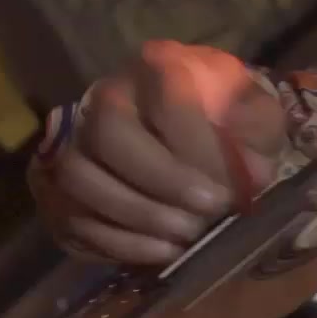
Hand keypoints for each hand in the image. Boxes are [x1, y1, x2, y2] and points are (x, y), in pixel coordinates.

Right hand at [31, 42, 287, 264]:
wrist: (194, 135)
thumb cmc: (228, 123)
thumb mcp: (256, 116)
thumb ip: (258, 134)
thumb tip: (250, 174)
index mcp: (158, 66)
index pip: (165, 100)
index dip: (196, 148)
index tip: (228, 189)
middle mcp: (104, 97)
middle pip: (108, 134)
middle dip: (162, 182)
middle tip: (206, 214)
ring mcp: (74, 142)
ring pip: (78, 178)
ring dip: (137, 216)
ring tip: (185, 237)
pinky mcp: (59, 190)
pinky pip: (72, 217)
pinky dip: (119, 242)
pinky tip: (162, 251)